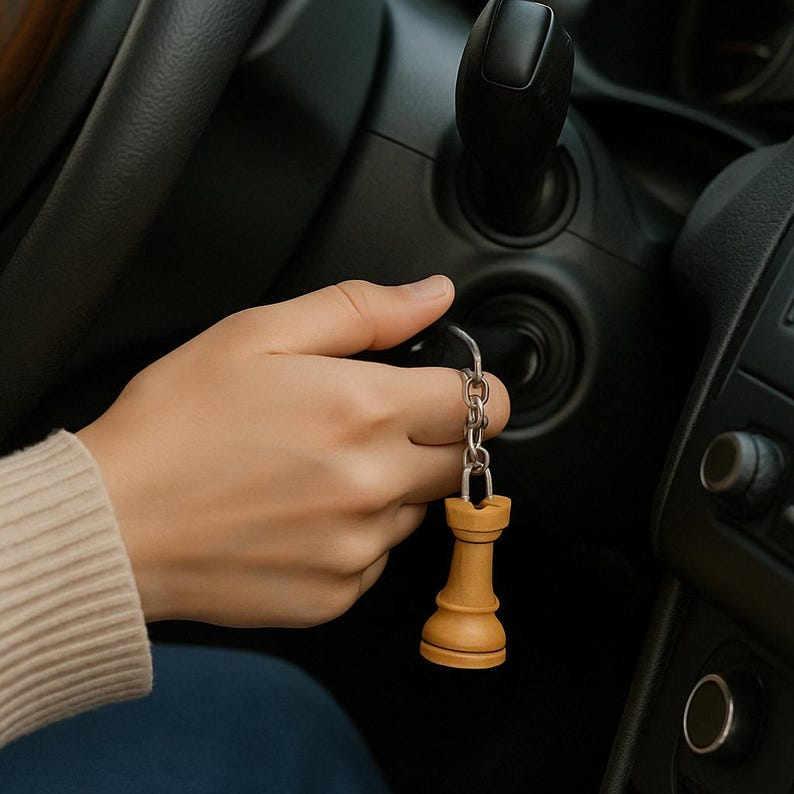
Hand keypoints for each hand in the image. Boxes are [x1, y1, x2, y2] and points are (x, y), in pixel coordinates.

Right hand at [78, 277, 509, 626]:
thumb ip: (362, 310)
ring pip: (416, 510)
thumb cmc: (174, 425)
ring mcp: (357, 548)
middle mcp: (374, 485)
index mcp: (366, 410)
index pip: (487, 405)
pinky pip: (376, 559)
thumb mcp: (259, 334)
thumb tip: (431, 295)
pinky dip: (354, 536)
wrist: (113, 523)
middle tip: (367, 427)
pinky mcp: (335, 594)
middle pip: (463, 461)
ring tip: (316, 472)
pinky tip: (299, 516)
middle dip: (434, 439)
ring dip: (388, 488)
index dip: (476, 393)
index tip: (448, 393)